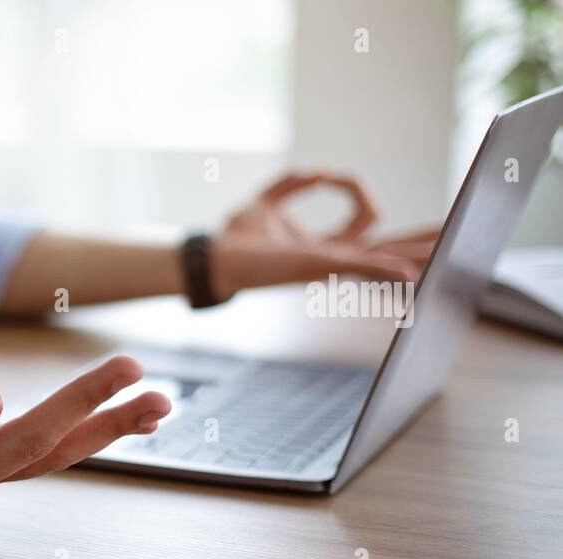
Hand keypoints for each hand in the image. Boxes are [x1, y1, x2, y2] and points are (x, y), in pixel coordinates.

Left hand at [211, 171, 439, 300]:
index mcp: (326, 245)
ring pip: (385, 258)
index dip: (353, 188)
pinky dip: (386, 268)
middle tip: (459, 229)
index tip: (328, 176)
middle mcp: (333, 258)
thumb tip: (321, 172)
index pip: (365, 217)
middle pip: (390, 247)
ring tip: (451, 244)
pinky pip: (361, 267)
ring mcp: (329, 265)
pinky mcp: (319, 267)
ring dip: (418, 251)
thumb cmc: (235, 236)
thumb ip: (294, 183)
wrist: (213, 255)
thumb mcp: (267, 201)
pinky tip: (413, 272)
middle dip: (421, 239)